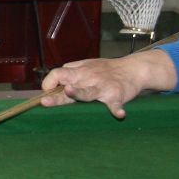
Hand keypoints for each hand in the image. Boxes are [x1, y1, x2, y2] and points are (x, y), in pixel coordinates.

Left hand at [40, 50, 176, 119]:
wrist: (133, 69)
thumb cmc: (107, 69)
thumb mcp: (87, 64)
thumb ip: (70, 71)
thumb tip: (53, 79)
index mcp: (79, 73)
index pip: (58, 74)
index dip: (49, 83)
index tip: (45, 93)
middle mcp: (88, 79)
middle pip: (69, 85)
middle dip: (56, 94)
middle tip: (45, 101)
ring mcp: (102, 87)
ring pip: (88, 92)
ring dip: (79, 93)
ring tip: (70, 91)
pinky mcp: (116, 95)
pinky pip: (116, 103)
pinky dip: (117, 109)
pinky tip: (120, 114)